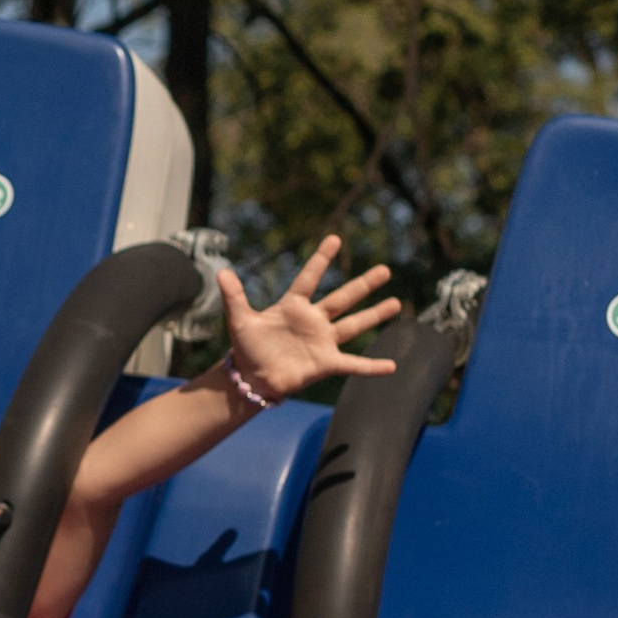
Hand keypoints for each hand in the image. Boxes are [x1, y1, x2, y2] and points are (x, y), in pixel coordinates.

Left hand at [218, 238, 401, 398]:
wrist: (252, 379)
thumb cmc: (247, 348)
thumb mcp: (239, 320)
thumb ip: (234, 297)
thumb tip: (221, 271)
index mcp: (293, 306)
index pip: (309, 278)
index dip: (321, 259)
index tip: (334, 239)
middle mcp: (313, 321)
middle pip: (342, 298)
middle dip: (364, 284)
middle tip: (385, 270)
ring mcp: (322, 342)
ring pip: (354, 325)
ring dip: (375, 315)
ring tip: (396, 303)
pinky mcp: (326, 363)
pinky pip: (353, 364)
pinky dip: (372, 366)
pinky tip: (392, 366)